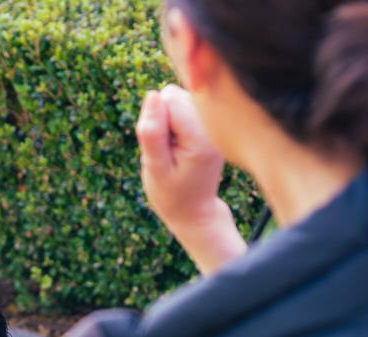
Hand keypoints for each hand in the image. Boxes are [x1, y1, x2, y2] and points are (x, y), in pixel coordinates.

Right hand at [136, 85, 246, 274]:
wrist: (195, 211)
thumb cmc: (171, 194)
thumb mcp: (154, 168)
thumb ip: (152, 133)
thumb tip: (152, 95)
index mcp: (201, 138)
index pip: (169, 99)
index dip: (154, 120)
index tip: (161, 147)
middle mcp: (214, 126)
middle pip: (175, 94)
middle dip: (162, 117)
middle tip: (166, 149)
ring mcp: (215, 124)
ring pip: (179, 98)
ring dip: (168, 120)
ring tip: (173, 148)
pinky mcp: (212, 124)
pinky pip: (185, 106)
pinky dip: (176, 121)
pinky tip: (181, 144)